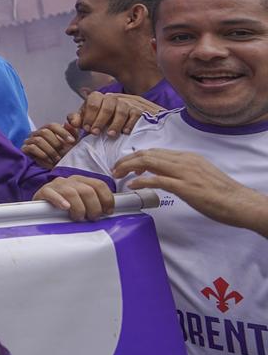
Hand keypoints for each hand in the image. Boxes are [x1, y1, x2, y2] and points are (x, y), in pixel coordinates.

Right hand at [21, 122, 78, 166]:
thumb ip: (72, 132)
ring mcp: (29, 140)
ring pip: (38, 140)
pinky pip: (32, 148)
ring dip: (50, 151)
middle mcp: (37, 133)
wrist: (51, 168)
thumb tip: (68, 123)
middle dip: (56, 143)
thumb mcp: (70, 143)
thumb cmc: (61, 154)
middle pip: (44, 132)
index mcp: (47, 129)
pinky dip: (43, 155)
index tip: (72, 141)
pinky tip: (49, 161)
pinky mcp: (25, 149)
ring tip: (57, 159)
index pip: (52, 126)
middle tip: (63, 153)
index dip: (63, 132)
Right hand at [33, 174, 114, 220]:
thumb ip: (94, 202)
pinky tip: (65, 207)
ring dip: (79, 208)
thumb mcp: (81, 201)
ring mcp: (57, 185)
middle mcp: (70, 181)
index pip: (99, 184)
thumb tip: (108, 211)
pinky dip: (60, 200)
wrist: (40, 206)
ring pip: (72, 193)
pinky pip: (52, 194)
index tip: (107, 211)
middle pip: (88, 190)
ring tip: (78, 217)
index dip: (107, 199)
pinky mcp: (44, 191)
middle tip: (91, 218)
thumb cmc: (65, 207)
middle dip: (94, 207)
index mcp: (82, 181)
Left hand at [68, 91, 163, 136]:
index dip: (88, 115)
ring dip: (114, 124)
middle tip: (95, 133)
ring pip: (121, 110)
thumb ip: (81, 119)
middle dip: (99, 120)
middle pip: (107, 105)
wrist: (134, 119)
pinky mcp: (140, 110)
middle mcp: (114, 98)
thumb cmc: (108, 121)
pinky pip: (135, 115)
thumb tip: (71, 122)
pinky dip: (129, 124)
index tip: (86, 129)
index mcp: (100, 98)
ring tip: (110, 135)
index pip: (93, 100)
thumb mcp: (92, 118)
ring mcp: (129, 103)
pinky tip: (125, 132)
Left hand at [112, 149, 267, 233]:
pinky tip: (132, 184)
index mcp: (187, 157)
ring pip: (148, 162)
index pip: (155, 152)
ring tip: (117, 174)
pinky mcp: (184, 186)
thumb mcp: (200, 175)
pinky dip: (140, 180)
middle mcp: (184, 160)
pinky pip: (156, 179)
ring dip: (128, 167)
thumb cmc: (221, 193)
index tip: (127, 166)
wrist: (239, 202)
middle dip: (127, 160)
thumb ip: (182, 172)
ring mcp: (184, 172)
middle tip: (115, 169)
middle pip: (148, 154)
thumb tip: (164, 175)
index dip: (137, 157)